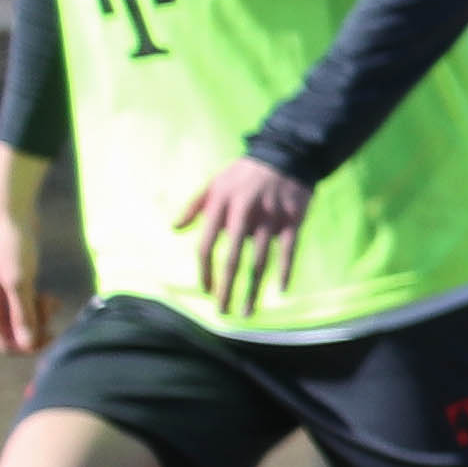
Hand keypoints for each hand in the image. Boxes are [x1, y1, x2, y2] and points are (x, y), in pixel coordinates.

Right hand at [0, 184, 51, 355]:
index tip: (53, 332)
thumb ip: (23, 314)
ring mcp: (1, 295)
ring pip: (25, 321)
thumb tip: (26, 345)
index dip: (30, 346)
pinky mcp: (14, 284)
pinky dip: (40, 306)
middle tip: (51, 308)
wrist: (10, 213)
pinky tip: (51, 296)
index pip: (7, 345)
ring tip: (52, 299)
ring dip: (41, 316)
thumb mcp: (20, 282)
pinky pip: (28, 307)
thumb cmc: (12, 245)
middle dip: (38, 329)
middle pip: (18, 335)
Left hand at [173, 157, 314, 313]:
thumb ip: (194, 205)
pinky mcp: (293, 220)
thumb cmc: (244, 173)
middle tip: (223, 312)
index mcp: (221, 205)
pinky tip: (281, 290)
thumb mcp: (214, 182)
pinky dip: (285, 271)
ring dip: (254, 289)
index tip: (206, 290)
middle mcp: (245, 214)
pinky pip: (289, 251)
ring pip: (261, 260)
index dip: (205, 270)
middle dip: (227, 288)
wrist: (286, 155)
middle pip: (233, 258)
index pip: (207, 244)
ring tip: (248, 311)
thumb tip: (174, 228)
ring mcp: (271, 218)